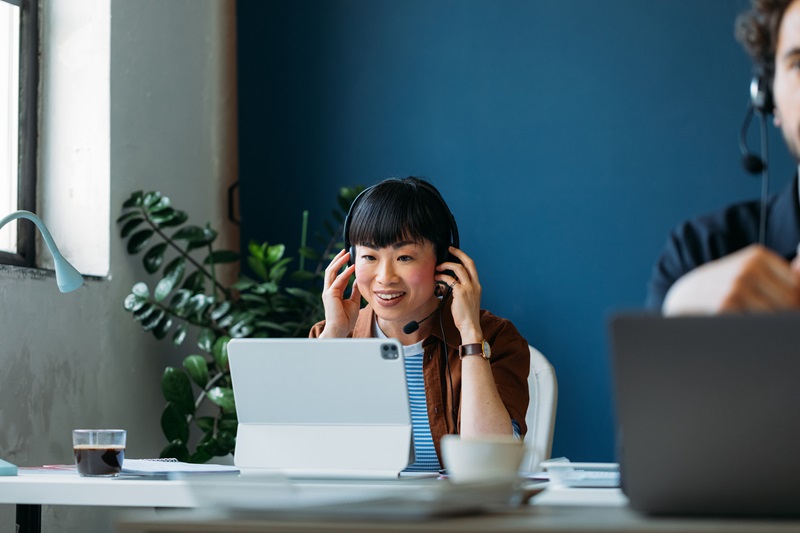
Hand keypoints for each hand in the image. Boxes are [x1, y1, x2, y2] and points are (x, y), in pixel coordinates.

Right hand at [319, 249, 361, 336]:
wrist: (340, 330)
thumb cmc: (346, 319)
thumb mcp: (353, 301)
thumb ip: (354, 290)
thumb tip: (358, 280)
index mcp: (334, 292)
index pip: (337, 275)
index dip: (343, 265)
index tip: (349, 257)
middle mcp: (329, 290)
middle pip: (331, 270)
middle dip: (338, 259)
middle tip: (346, 250)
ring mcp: (328, 292)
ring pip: (331, 272)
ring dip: (339, 262)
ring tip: (346, 253)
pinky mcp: (330, 295)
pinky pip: (338, 280)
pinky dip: (344, 273)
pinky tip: (351, 267)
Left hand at [436, 246, 482, 342]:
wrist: (470, 326)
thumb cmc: (466, 315)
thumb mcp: (466, 299)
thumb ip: (460, 289)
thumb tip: (448, 280)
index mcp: (477, 286)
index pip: (472, 266)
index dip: (464, 257)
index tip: (455, 252)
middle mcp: (474, 285)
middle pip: (468, 262)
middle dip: (458, 253)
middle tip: (449, 249)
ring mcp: (468, 288)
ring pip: (458, 268)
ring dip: (446, 265)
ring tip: (438, 267)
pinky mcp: (460, 292)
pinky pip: (450, 279)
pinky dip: (442, 277)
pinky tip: (437, 278)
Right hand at [663, 244, 799, 314]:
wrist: (684, 296)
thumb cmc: (724, 285)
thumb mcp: (751, 270)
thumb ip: (785, 273)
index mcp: (757, 255)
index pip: (797, 285)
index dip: (794, 301)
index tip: (780, 307)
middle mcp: (747, 268)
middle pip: (790, 300)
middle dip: (784, 314)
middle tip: (766, 318)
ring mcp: (736, 287)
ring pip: (776, 315)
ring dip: (769, 323)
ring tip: (752, 321)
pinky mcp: (726, 306)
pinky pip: (757, 325)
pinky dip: (754, 330)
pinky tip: (740, 324)